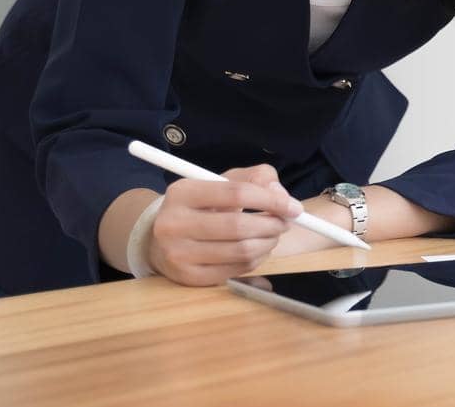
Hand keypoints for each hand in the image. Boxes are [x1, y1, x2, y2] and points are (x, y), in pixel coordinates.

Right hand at [147, 163, 303, 285]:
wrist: (160, 237)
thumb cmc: (202, 205)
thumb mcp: (222, 181)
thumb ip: (255, 178)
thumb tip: (279, 194)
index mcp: (183, 192)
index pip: (237, 193)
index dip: (271, 200)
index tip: (294, 207)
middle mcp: (174, 224)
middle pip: (239, 226)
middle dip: (272, 225)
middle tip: (285, 223)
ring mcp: (178, 254)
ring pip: (240, 251)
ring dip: (268, 244)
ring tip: (272, 236)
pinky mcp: (188, 278)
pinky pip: (235, 270)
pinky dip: (256, 260)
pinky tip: (257, 250)